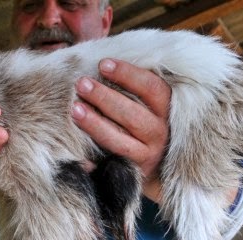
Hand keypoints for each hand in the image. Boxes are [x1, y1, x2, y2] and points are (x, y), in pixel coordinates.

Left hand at [72, 59, 170, 201]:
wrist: (159, 167)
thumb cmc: (144, 124)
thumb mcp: (148, 104)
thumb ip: (133, 86)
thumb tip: (103, 64)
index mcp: (166, 110)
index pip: (151, 88)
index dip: (127, 74)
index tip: (103, 64)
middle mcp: (160, 133)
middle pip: (132, 114)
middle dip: (104, 97)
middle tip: (82, 84)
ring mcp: (148, 155)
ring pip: (119, 139)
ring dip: (95, 123)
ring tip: (75, 108)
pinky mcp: (135, 172)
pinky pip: (111, 163)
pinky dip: (93, 159)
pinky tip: (77, 150)